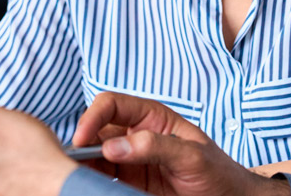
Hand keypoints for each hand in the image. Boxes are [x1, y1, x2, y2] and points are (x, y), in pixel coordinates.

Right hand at [73, 92, 289, 195]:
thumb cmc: (218, 172)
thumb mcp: (191, 155)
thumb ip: (155, 146)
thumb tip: (113, 146)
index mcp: (152, 116)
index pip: (112, 104)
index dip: (93, 116)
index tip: (82, 139)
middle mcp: (136, 135)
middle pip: (96, 131)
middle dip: (82, 145)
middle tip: (72, 165)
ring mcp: (130, 160)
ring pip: (94, 157)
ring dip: (83, 165)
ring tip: (77, 178)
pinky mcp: (128, 184)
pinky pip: (102, 179)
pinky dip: (92, 181)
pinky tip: (88, 186)